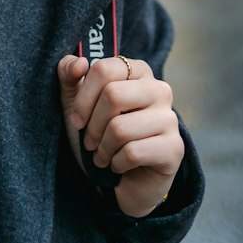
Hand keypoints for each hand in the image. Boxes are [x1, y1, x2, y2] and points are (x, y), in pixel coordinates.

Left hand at [57, 54, 184, 218]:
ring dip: (103, 149)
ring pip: (120, 128)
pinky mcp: (174, 148)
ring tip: (102, 156)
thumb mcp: (76, 103)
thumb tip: (78, 62)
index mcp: (138, 71)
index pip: (104, 70)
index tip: (77, 120)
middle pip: (113, 95)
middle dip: (92, 126)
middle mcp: (159, 89)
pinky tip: (118, 165)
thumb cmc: (100, 134)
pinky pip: (133, 152)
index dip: (83, 98)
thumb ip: (69, 75)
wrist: (124, 180)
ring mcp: (170, 119)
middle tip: (89, 142)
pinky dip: (117, 163)